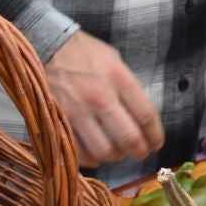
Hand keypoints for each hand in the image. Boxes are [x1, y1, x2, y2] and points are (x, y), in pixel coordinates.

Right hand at [45, 30, 164, 166]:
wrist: (49, 46)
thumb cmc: (86, 54)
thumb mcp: (115, 61)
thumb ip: (128, 89)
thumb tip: (141, 117)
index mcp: (119, 79)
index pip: (146, 116)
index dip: (156, 136)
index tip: (156, 143)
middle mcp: (100, 97)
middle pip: (129, 138)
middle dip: (140, 151)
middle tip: (141, 153)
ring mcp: (78, 111)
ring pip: (105, 150)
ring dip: (115, 156)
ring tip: (117, 152)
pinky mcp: (59, 121)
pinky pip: (79, 152)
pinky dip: (91, 159)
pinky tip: (96, 154)